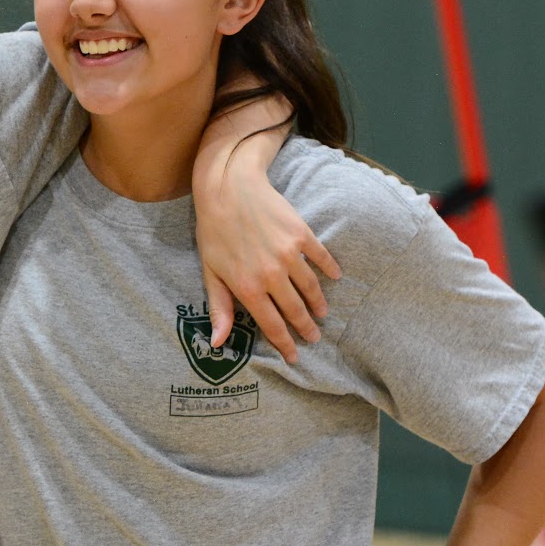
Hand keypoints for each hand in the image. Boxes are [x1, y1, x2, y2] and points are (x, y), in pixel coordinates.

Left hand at [195, 153, 339, 362]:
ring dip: (318, 303)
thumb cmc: (213, 231)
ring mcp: (289, 255)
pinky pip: (321, 258)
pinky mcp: (302, 235)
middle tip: (315, 338)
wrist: (227, 188)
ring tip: (322, 312)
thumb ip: (219, 308)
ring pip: (311, 288)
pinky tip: (334, 277)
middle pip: (296, 311)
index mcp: (248, 289)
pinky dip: (329, 269)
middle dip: (307, 328)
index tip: (295, 357)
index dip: (285, 344)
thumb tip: (218, 343)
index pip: (272, 325)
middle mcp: (272, 276)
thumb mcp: (210, 272)